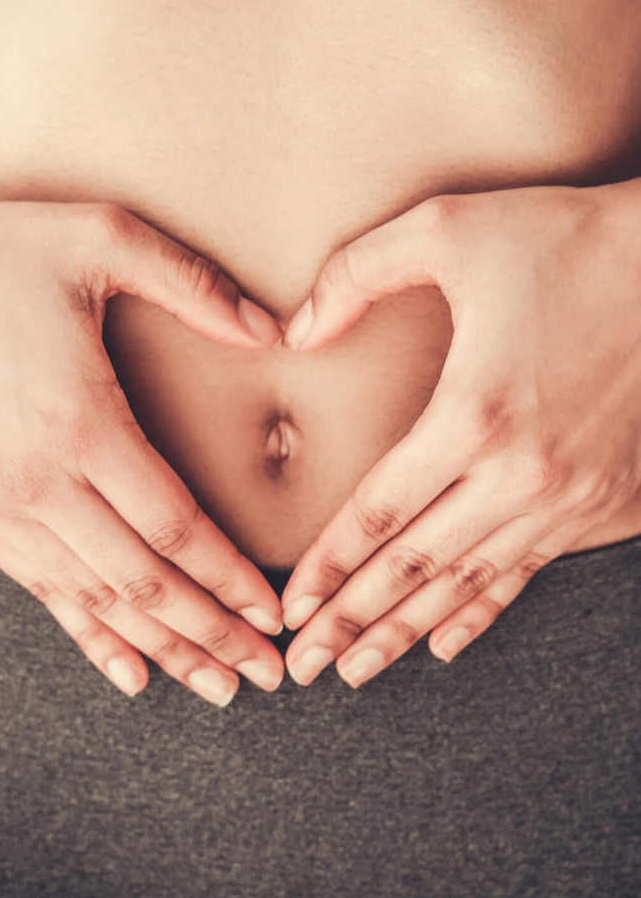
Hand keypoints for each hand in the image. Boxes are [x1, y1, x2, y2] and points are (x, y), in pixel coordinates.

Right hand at [0, 185, 285, 705]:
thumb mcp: (99, 236)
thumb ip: (193, 283)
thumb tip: (273, 333)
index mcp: (77, 420)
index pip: (172, 525)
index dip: (229, 578)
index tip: (274, 613)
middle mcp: (35, 480)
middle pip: (140, 581)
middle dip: (210, 633)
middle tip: (267, 674)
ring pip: (93, 599)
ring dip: (160, 646)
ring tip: (216, 685)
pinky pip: (38, 590)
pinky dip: (88, 635)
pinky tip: (128, 672)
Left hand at [278, 179, 640, 687]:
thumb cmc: (561, 237)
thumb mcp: (443, 228)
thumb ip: (353, 275)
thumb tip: (295, 334)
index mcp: (474, 413)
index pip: (379, 511)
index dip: (328, 564)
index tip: (290, 604)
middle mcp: (522, 472)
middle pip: (415, 564)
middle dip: (352, 620)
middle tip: (302, 666)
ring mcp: (570, 496)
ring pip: (469, 581)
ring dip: (408, 630)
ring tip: (357, 669)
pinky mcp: (607, 501)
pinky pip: (529, 570)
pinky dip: (483, 609)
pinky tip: (447, 643)